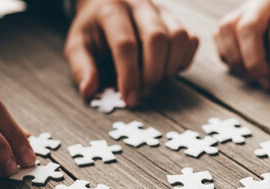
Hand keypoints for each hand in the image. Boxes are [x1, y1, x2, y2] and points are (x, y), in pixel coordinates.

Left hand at [64, 0, 198, 105]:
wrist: (106, 2)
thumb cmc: (94, 29)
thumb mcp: (79, 45)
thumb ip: (82, 68)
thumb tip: (88, 91)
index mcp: (111, 10)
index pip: (126, 44)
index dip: (129, 75)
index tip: (129, 98)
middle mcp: (139, 4)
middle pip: (157, 38)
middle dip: (152, 72)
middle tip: (143, 91)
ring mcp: (160, 10)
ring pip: (178, 37)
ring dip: (170, 66)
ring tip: (155, 79)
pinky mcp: (174, 18)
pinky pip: (190, 39)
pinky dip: (183, 59)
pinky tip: (167, 68)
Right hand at [215, 0, 269, 93]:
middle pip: (248, 28)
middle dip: (255, 63)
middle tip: (267, 85)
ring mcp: (246, 6)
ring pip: (228, 30)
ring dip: (238, 60)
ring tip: (256, 77)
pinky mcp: (233, 16)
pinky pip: (220, 35)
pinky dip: (228, 56)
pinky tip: (245, 66)